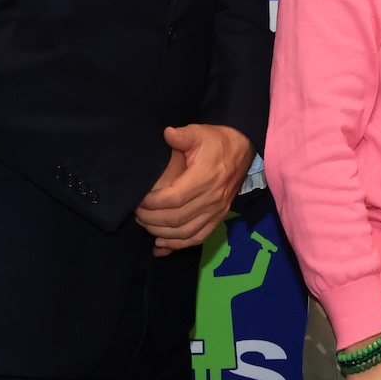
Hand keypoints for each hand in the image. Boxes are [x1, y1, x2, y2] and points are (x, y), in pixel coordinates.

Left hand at [136, 124, 252, 253]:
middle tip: (136, 213)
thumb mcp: (200, 133)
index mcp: (205, 178)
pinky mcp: (219, 217)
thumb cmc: (217, 142)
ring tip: (145, 226)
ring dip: (162, 234)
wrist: (244, 150)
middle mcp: (212, 198)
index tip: (139, 200)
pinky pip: (199, 237)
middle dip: (151, 219)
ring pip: (186, 232)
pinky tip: (162, 246)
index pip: (174, 199)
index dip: (152, 203)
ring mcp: (217, 210)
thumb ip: (182, 135)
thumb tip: (167, 133)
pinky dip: (179, 245)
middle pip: (176, 218)